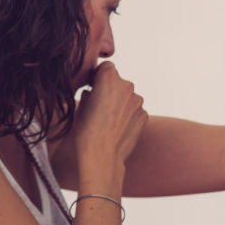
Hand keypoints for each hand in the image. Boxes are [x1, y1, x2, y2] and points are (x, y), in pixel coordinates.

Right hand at [71, 62, 147, 184]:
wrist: (101, 156)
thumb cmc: (85, 131)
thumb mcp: (80, 105)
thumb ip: (91, 92)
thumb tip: (94, 91)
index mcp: (109, 78)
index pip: (106, 67)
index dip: (98, 77)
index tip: (93, 87)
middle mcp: (127, 86)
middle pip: (119, 83)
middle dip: (110, 91)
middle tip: (99, 108)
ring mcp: (138, 101)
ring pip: (128, 98)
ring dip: (120, 104)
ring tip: (107, 121)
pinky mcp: (144, 115)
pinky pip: (134, 110)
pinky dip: (128, 116)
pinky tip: (117, 128)